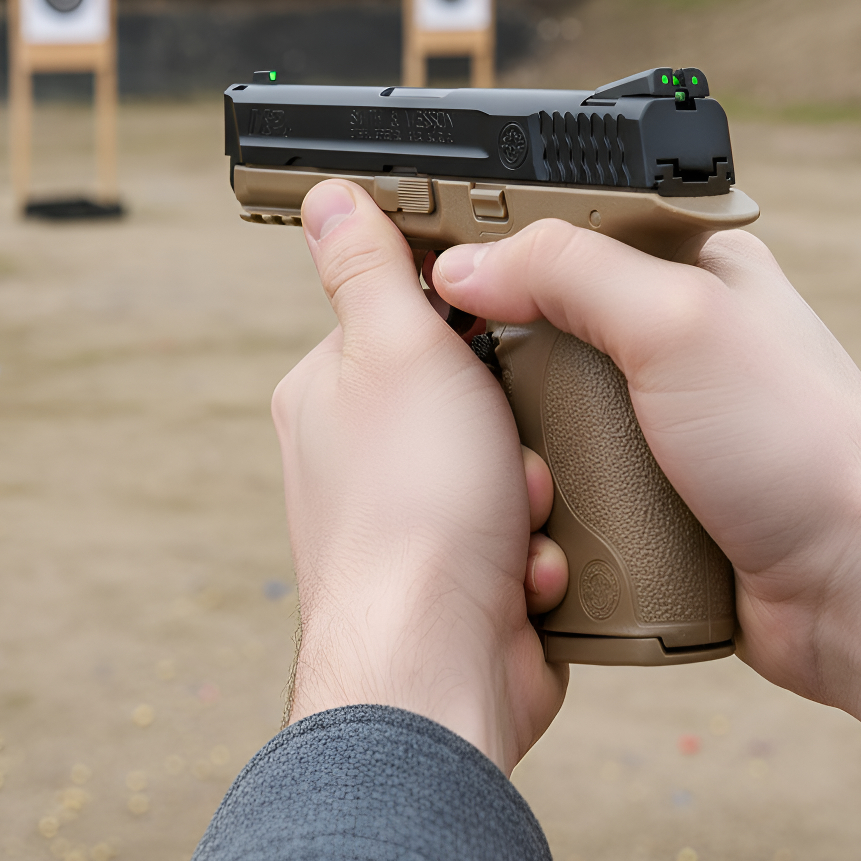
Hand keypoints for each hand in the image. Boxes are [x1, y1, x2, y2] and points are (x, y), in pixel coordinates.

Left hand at [272, 181, 567, 772]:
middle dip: (511, 417)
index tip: (504, 325)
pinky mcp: (461, 575)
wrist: (440, 663)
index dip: (467, 319)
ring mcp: (413, 519)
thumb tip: (327, 196)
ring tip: (513, 511)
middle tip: (505, 438)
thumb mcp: (398, 350)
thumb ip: (368, 268)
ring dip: (531, 483)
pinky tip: (519, 567)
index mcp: (333, 393)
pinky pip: (523, 532)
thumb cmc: (411, 507)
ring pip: (510, 464)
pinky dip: (533, 546)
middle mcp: (363, 456)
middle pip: (472, 395)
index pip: (409, 317)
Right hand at [433, 222, 860, 771]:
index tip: (436, 270)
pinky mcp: (644, 486)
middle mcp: (670, 340)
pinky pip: (566, 472)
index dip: (499, 244)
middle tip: (457, 372)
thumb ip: (569, 273)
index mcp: (690, 271)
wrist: (850, 588)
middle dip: (501, 352)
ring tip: (501, 448)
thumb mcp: (679, 324)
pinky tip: (528, 498)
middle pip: (545, 323)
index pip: (569, 231)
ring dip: (519, 433)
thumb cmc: (798, 445)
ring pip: (547, 405)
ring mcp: (655, 418)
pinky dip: (541, 484)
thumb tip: (466, 266)